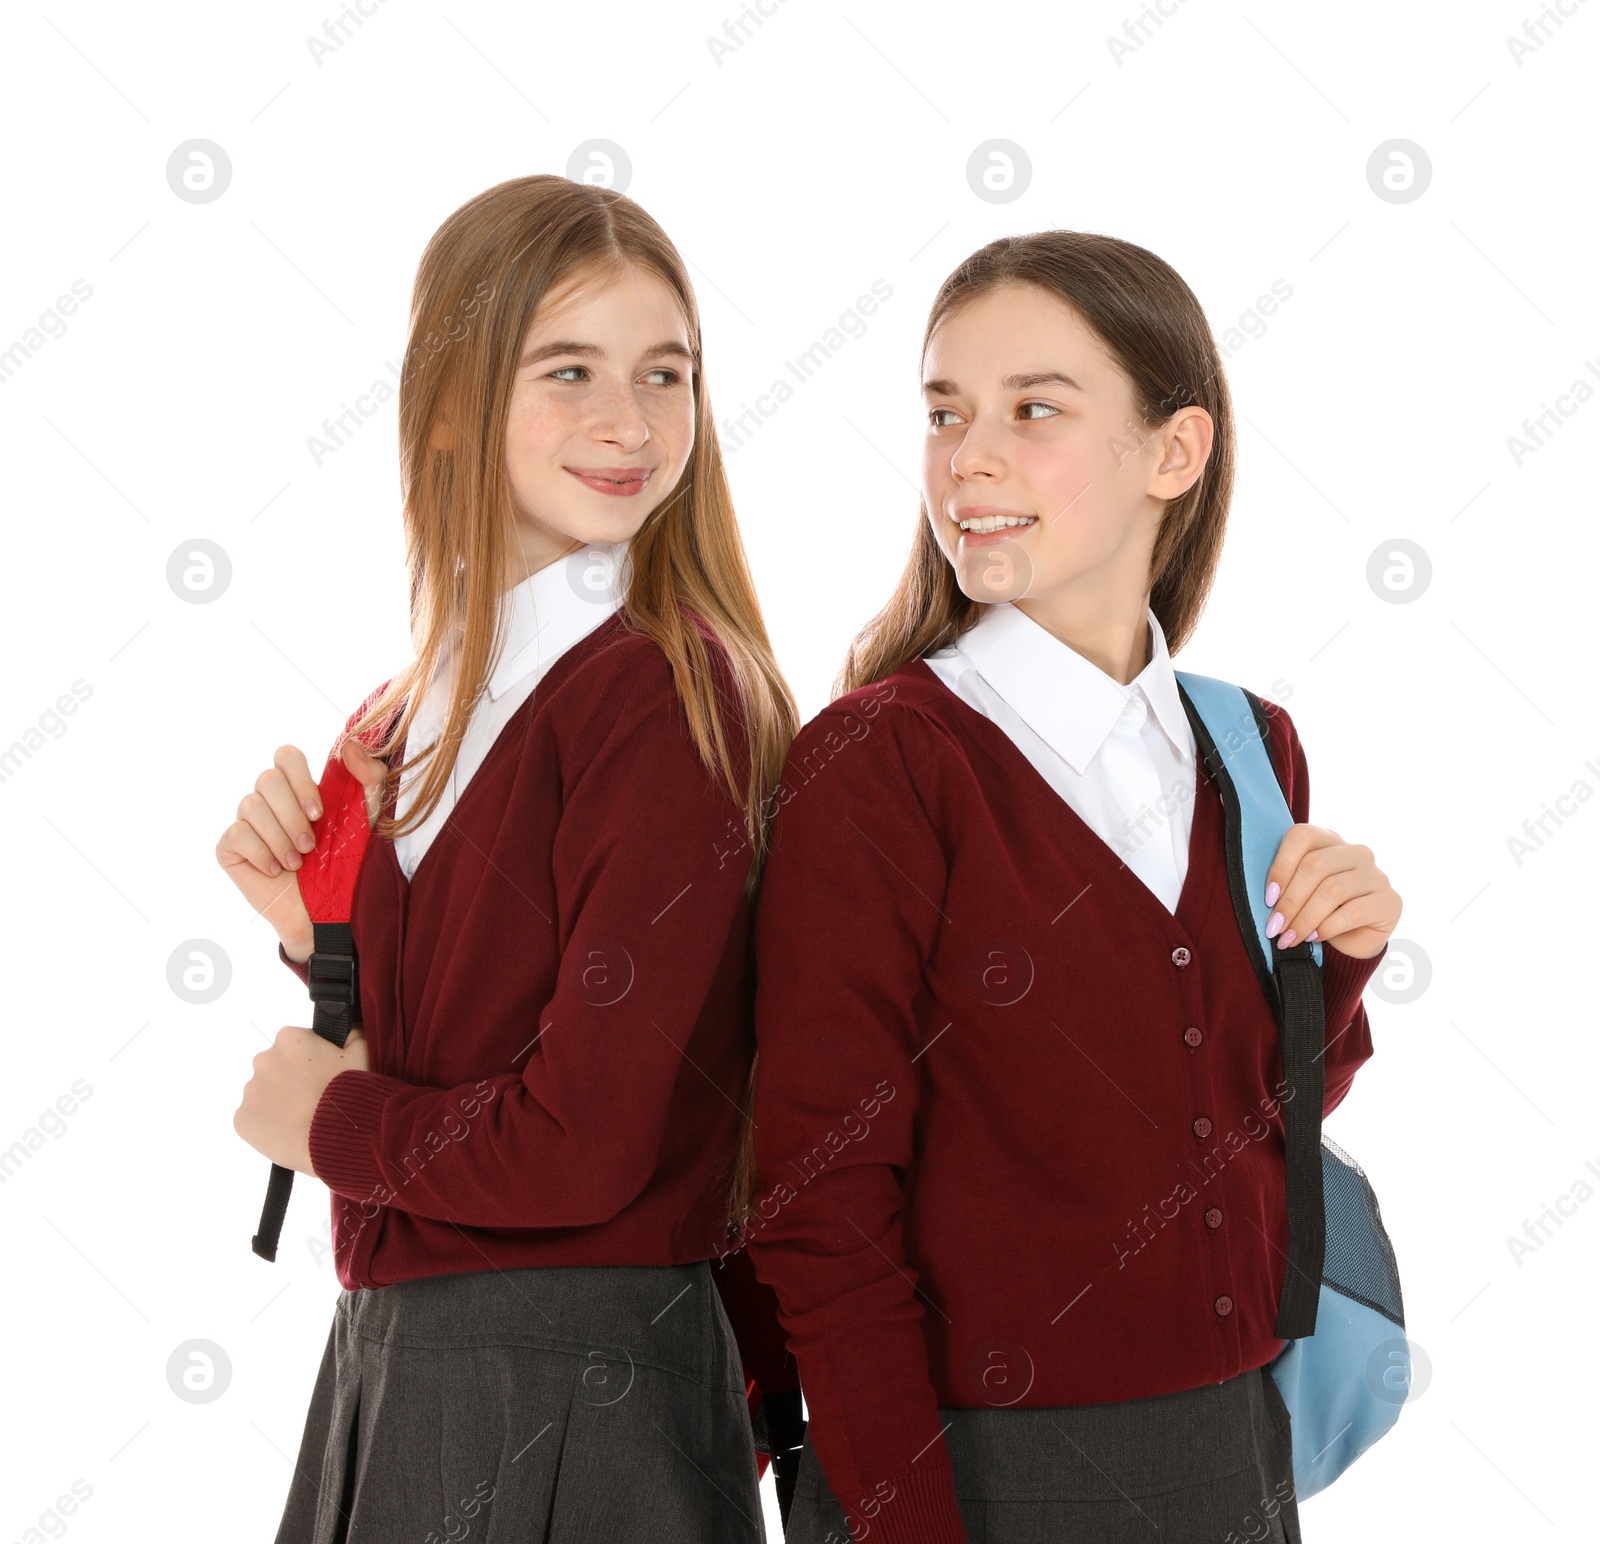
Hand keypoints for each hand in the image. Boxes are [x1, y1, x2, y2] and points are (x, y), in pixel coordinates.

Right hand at [215, 740, 388, 961]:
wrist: (330, 912)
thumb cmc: (350, 863)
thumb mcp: (371, 817)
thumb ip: (370, 777)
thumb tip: (350, 745)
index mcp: (300, 787)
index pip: (286, 756)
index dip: (299, 780)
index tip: (319, 813)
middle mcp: (270, 800)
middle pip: (266, 778)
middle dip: (291, 815)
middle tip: (311, 845)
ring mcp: (247, 822)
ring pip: (249, 806)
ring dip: (280, 838)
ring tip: (298, 862)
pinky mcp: (230, 847)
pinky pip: (236, 834)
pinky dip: (262, 854)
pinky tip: (277, 871)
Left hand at [234, 1026, 369, 1173]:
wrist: (338, 1135)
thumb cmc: (351, 1091)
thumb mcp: (363, 1051)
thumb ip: (351, 1032)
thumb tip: (346, 1030)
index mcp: (289, 1038)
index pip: (296, 1045)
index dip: (313, 1061)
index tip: (324, 1076)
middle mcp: (263, 1060)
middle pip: (277, 1069)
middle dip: (292, 1081)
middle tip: (315, 1099)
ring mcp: (250, 1091)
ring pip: (265, 1095)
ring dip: (280, 1103)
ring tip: (305, 1119)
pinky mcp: (242, 1120)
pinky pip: (254, 1120)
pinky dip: (268, 1125)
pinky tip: (291, 1131)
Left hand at [1264, 825, 1399, 960]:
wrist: (1352, 941)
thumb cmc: (1318, 911)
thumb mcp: (1298, 893)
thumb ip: (1286, 883)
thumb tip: (1271, 897)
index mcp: (1329, 840)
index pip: (1302, 837)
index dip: (1281, 867)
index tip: (1269, 898)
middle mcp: (1356, 852)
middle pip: (1315, 865)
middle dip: (1290, 901)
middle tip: (1274, 926)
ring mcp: (1376, 875)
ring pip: (1332, 890)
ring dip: (1305, 918)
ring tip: (1289, 937)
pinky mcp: (1390, 901)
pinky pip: (1353, 912)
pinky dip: (1326, 927)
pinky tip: (1314, 937)